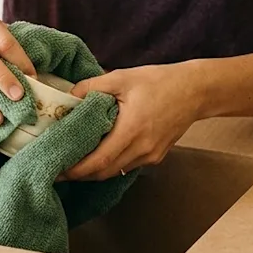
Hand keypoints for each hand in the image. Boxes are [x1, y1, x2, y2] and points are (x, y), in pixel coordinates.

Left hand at [62, 64, 202, 180]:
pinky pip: (126, 166)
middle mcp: (142, 149)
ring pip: (115, 171)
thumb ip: (92, 87)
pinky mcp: (156, 157)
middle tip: (57, 168)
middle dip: (79, 174)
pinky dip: (109, 165)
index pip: (98, 160)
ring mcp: (150, 156)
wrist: (196, 91)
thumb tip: (66, 98)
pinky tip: (97, 156)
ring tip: (73, 163)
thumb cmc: (160, 81)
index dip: (76, 169)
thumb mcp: (122, 77)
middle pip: (104, 172)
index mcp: (132, 130)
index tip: (56, 169)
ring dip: (93, 171)